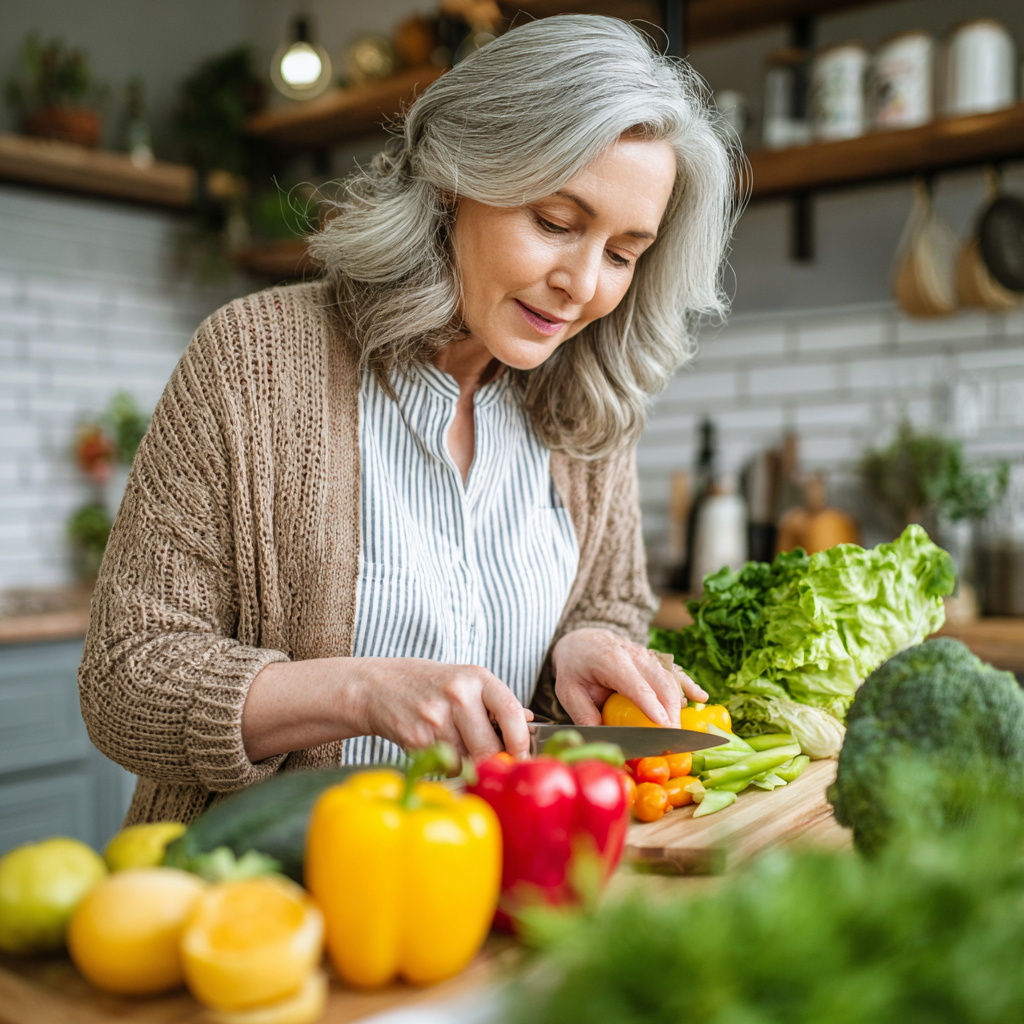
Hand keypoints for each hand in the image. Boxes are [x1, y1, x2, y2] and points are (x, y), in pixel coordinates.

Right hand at [358, 659, 532, 760]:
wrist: (378, 686)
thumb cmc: (429, 685)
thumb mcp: (465, 680)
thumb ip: (497, 702)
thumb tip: (530, 723)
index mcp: (477, 678)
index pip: (512, 712)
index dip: (521, 742)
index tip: (522, 757)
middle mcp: (458, 694)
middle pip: (489, 747)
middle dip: (493, 762)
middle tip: (493, 766)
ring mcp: (436, 717)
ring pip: (467, 762)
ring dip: (468, 765)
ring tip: (458, 747)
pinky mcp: (416, 738)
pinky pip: (445, 767)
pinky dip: (448, 766)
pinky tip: (439, 748)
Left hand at [551, 628, 707, 727]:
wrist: (582, 639)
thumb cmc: (574, 667)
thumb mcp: (569, 691)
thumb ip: (584, 715)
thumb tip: (602, 739)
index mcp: (611, 661)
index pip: (637, 686)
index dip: (653, 706)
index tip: (665, 727)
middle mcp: (634, 655)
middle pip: (660, 683)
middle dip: (671, 712)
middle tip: (674, 741)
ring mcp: (647, 655)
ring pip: (670, 678)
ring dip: (680, 704)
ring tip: (684, 731)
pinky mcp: (654, 659)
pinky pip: (674, 671)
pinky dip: (688, 684)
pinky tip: (702, 697)